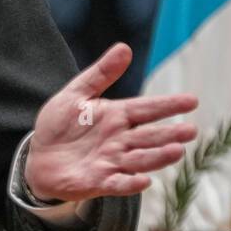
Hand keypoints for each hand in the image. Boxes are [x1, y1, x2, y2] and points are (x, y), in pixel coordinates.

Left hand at [24, 42, 198, 202]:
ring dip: (158, 157)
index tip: (192, 100)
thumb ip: (100, 74)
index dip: (168, 105)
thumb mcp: (76, 94)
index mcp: (117, 116)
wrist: (38, 157)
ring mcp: (111, 162)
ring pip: (140, 159)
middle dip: (170, 134)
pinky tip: (143, 181)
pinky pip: (117, 184)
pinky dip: (129, 183)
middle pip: (149, 136)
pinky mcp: (98, 182)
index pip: (147, 109)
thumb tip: (124, 47)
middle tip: (191, 130)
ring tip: (177, 151)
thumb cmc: (60, 125)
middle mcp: (120, 140)